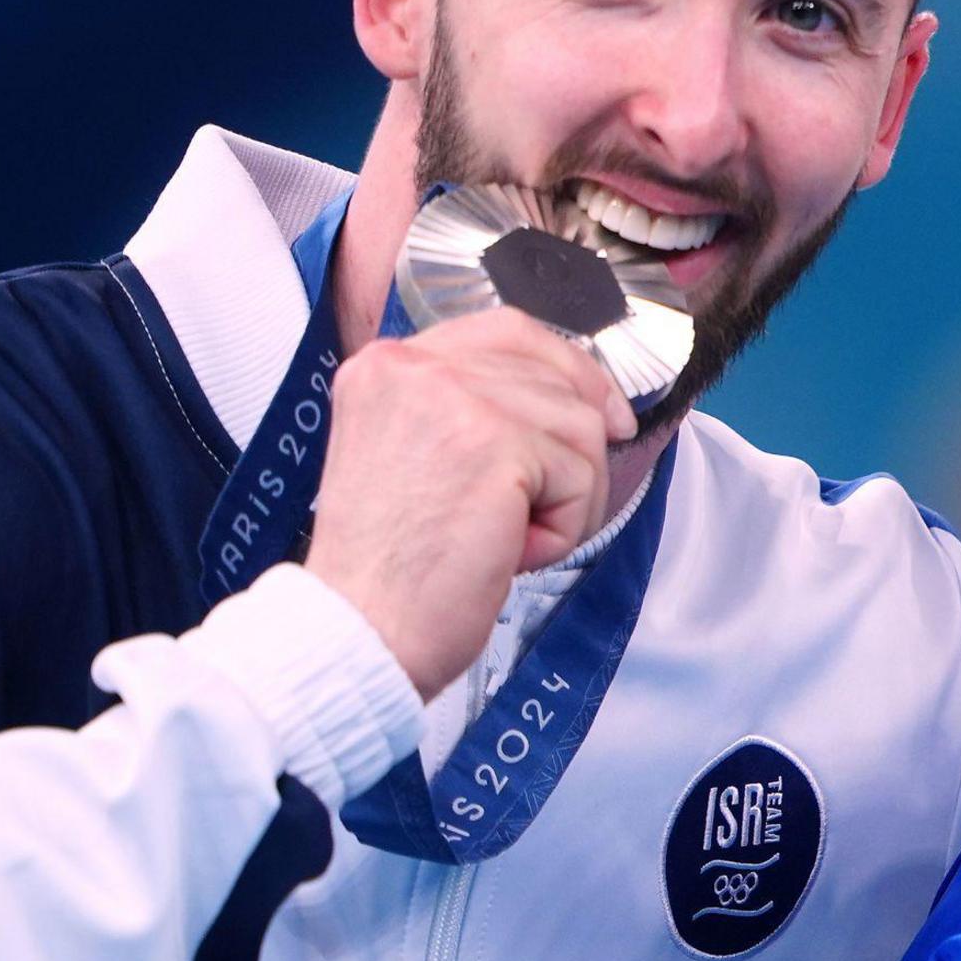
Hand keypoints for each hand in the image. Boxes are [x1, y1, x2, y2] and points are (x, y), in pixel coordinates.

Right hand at [305, 308, 637, 698]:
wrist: (358, 630)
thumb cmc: (390, 569)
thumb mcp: (415, 454)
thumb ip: (472, 409)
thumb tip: (582, 396)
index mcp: (388, 365)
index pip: (510, 330)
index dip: (569, 371)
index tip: (602, 413)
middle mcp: (414, 366)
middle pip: (559, 378)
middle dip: (571, 452)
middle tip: (531, 512)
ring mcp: (454, 398)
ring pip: (581, 429)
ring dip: (564, 498)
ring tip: (501, 537)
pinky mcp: (495, 444)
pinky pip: (582, 476)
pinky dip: (563, 528)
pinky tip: (506, 550)